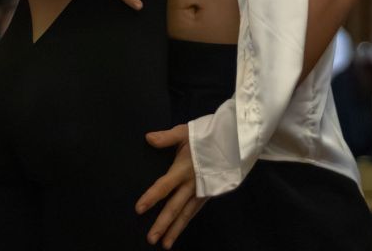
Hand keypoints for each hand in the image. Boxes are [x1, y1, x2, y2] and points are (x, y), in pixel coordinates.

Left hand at [136, 124, 205, 247]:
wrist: (232, 141)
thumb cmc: (206, 135)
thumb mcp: (185, 132)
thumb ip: (166, 137)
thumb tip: (148, 138)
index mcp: (184, 169)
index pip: (164, 185)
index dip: (151, 197)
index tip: (139, 209)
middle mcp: (192, 184)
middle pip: (175, 207)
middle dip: (162, 224)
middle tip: (151, 239)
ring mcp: (201, 191)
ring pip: (186, 214)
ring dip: (175, 230)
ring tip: (165, 245)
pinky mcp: (208, 194)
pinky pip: (194, 211)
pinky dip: (185, 222)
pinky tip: (178, 231)